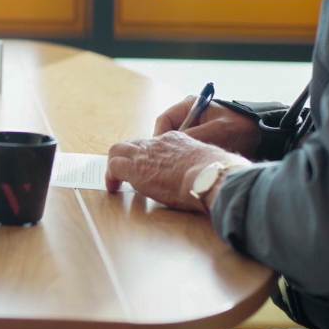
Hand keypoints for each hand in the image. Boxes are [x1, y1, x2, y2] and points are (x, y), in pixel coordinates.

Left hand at [105, 130, 245, 211]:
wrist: (210, 176)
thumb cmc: (218, 173)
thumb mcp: (211, 160)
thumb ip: (202, 164)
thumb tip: (207, 176)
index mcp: (176, 139)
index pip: (154, 144)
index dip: (149, 156)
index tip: (151, 168)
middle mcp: (158, 143)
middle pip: (132, 143)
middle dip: (126, 156)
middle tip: (124, 172)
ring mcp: (146, 154)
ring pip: (118, 150)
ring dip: (114, 165)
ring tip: (114, 181)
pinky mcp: (137, 169)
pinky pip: (114, 167)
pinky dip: (110, 176)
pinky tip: (113, 188)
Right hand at [153, 96, 259, 156]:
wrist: (264, 135)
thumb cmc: (242, 128)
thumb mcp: (217, 131)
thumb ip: (194, 136)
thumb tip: (173, 148)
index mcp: (190, 105)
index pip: (164, 120)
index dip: (159, 136)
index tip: (160, 153)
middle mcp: (189, 115)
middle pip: (168, 132)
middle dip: (168, 148)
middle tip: (168, 164)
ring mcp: (195, 127)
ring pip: (177, 143)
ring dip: (179, 154)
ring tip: (181, 166)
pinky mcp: (202, 139)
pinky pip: (188, 148)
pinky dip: (188, 157)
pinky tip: (192, 167)